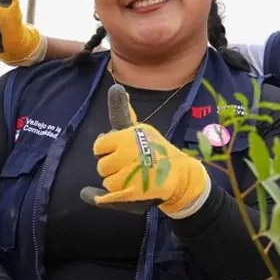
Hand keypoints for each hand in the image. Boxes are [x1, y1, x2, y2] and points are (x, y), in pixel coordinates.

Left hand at [80, 85, 209, 218]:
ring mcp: (130, 172)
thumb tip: (116, 88)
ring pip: (106, 178)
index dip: (106, 148)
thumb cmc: (157, 150)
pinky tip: (131, 184)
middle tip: (128, 164)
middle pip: (102, 163)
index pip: (100, 144)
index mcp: (128, 136)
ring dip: (115, 178)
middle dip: (112, 165)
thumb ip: (123, 113)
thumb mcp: (141, 130)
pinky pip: (112, 191)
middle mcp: (127, 152)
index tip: (117, 150)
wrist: (179, 175)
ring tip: (132, 174)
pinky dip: (118, 190)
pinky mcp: (132, 189)